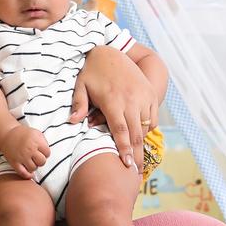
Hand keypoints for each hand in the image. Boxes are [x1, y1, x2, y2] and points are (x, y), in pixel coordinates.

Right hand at [0, 125, 50, 178]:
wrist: (7, 134)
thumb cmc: (22, 134)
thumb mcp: (36, 133)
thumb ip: (44, 142)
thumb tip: (46, 152)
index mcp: (35, 141)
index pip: (47, 153)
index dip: (45, 153)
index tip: (41, 151)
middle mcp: (29, 149)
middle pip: (42, 162)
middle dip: (40, 160)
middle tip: (36, 157)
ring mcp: (22, 157)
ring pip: (33, 168)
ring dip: (33, 166)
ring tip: (30, 161)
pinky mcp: (14, 162)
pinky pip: (23, 173)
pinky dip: (27, 175)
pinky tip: (30, 173)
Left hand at [70, 46, 158, 167]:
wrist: (112, 51)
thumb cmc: (92, 71)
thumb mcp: (81, 85)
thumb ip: (78, 104)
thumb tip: (72, 122)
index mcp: (113, 100)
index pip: (120, 130)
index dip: (124, 149)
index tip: (127, 165)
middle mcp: (131, 100)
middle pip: (136, 133)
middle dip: (137, 155)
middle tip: (136, 173)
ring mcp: (143, 97)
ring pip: (146, 126)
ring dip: (143, 144)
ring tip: (140, 161)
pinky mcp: (150, 94)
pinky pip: (152, 117)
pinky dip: (148, 128)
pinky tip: (141, 138)